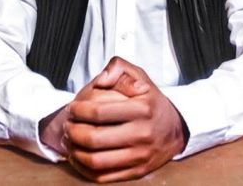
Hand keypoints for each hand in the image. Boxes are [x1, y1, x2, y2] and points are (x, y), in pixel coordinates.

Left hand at [64, 57, 185, 181]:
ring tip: (69, 141)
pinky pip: (103, 177)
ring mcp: (140, 156)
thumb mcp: (139, 76)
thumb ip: (118, 68)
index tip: (72, 108)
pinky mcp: (137, 172)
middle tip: (67, 125)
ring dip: (74, 152)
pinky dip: (84, 169)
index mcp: (142, 109)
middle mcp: (142, 134)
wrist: (176, 129)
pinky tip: (78, 157)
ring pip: (96, 161)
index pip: (99, 112)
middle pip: (94, 139)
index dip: (78, 110)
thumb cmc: (151, 101)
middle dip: (72, 132)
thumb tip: (101, 80)